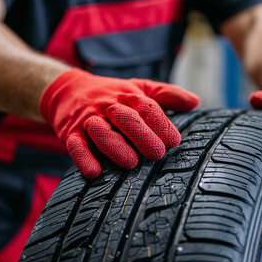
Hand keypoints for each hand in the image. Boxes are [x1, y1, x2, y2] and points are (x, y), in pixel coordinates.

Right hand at [40, 69, 198, 177]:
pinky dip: (83, 159)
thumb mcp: (139, 88)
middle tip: (157, 154)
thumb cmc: (111, 94)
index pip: (146, 107)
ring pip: (99, 130)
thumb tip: (195, 102)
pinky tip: (94, 173)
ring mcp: (88, 119)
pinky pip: (75, 145)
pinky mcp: (70, 133)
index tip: (175, 141)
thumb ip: (167, 95)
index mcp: (128, 95)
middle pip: (125, 117)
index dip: (161, 123)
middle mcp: (108, 105)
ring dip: (114, 146)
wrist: (66, 91)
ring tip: (130, 163)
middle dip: (141, 135)